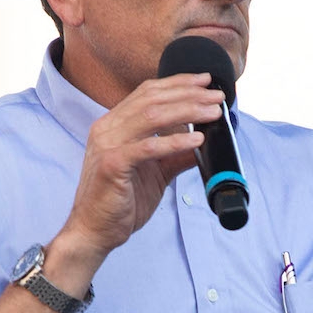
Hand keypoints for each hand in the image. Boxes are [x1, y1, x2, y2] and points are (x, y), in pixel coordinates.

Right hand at [62, 73, 224, 257]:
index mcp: (114, 125)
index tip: (204, 81)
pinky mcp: (112, 164)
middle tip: (217, 95)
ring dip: (187, 111)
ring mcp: (107, 144)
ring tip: (212, 112)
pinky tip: (196, 139)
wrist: (95, 231)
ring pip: (152, 116)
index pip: (147, 92)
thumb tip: (203, 142)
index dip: (178, 83)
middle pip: (152, 99)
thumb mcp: (156, 173)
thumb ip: (176, 155)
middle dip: (189, 94)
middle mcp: (107, 128)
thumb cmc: (120, 202)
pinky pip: (148, 147)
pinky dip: (175, 141)